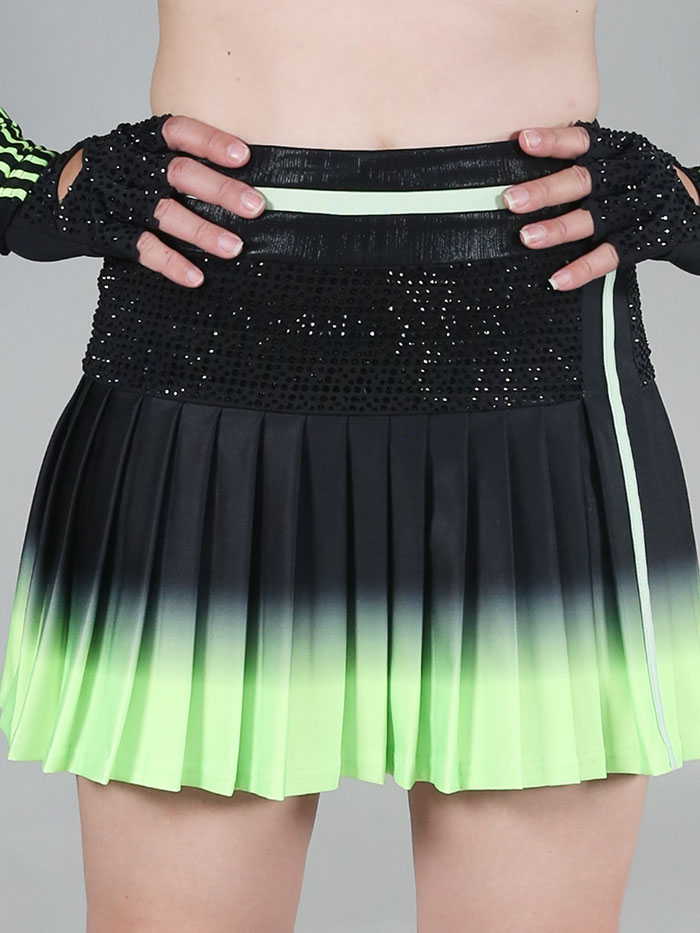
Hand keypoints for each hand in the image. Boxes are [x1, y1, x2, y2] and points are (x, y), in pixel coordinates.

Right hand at [53, 114, 265, 287]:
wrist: (51, 199)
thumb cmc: (113, 176)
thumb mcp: (137, 154)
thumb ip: (176, 160)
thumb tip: (240, 182)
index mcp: (140, 140)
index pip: (178, 131)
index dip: (210, 142)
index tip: (244, 157)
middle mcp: (130, 165)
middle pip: (178, 173)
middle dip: (220, 190)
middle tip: (255, 206)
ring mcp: (116, 199)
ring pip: (164, 213)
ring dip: (202, 232)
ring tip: (233, 248)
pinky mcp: (105, 231)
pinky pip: (142, 248)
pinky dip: (171, 264)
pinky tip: (196, 277)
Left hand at [503, 123, 699, 290]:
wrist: (691, 207)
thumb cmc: (636, 183)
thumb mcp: (617, 162)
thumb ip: (581, 165)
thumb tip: (522, 180)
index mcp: (619, 150)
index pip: (584, 141)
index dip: (554, 141)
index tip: (523, 141)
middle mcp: (631, 174)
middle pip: (585, 180)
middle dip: (546, 190)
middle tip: (512, 200)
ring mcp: (640, 207)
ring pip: (596, 218)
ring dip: (559, 229)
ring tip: (528, 237)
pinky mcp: (647, 238)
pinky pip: (612, 255)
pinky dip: (583, 269)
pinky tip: (558, 279)